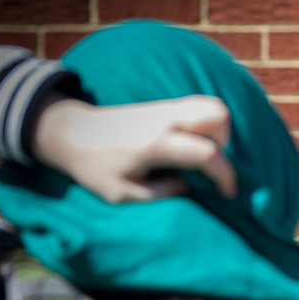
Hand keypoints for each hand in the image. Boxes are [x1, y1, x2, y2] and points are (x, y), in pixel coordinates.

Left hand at [32, 95, 236, 202]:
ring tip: (205, 152)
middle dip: (226, 143)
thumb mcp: (122, 193)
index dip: (225, 175)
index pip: (207, 153)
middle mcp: (165, 120)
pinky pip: (201, 106)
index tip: (227, 193)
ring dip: (220, 131)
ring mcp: (165, 108)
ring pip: (214, 106)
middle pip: (219, 115)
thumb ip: (159, 193)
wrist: (71, 131)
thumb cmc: (94, 166)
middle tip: (212, 164)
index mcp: (155, 144)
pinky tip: (194, 142)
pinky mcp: (164, 106)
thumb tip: (188, 185)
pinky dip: (210, 124)